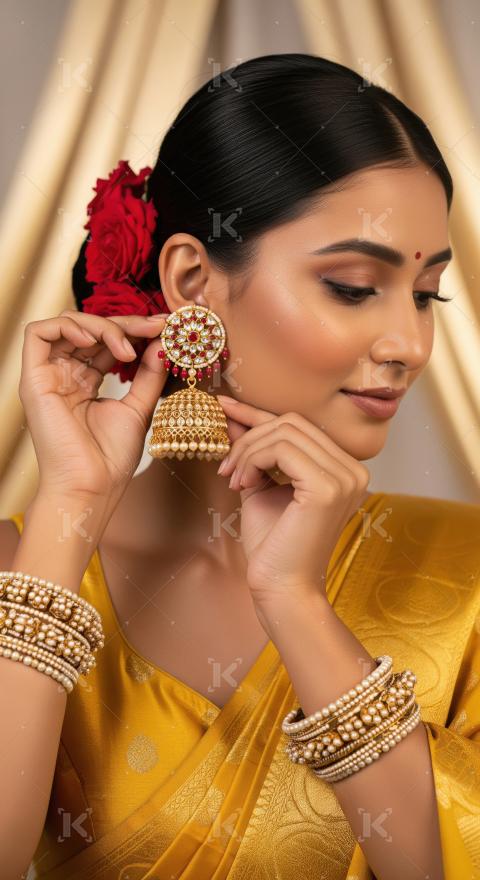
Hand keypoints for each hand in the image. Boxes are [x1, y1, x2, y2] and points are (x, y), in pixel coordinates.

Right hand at [19, 309, 168, 508]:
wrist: (91, 486)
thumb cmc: (111, 457)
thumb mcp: (139, 407)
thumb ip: (149, 373)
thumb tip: (162, 341)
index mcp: (86, 382)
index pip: (107, 342)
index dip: (134, 329)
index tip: (164, 327)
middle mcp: (65, 375)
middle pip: (90, 329)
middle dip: (125, 323)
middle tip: (155, 327)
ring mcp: (48, 376)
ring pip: (67, 324)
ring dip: (101, 325)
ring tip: (127, 347)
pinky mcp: (33, 378)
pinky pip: (37, 332)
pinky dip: (68, 325)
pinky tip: (94, 339)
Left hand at [217, 396, 369, 608]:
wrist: (281, 589)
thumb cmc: (273, 544)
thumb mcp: (262, 485)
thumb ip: (255, 451)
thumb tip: (232, 413)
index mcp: (344, 468)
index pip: (298, 425)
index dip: (257, 414)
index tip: (223, 407)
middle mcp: (353, 470)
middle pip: (291, 422)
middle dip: (249, 437)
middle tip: (226, 468)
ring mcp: (345, 478)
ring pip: (284, 432)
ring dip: (247, 451)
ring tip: (234, 480)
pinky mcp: (328, 488)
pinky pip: (281, 449)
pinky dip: (253, 460)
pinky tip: (243, 485)